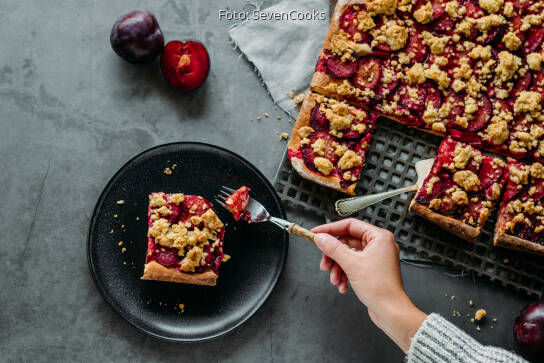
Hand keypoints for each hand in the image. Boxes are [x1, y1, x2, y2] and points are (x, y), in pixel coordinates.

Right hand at [312, 218, 426, 351]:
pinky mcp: (372, 270)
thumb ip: (333, 248)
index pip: (350, 225)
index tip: (317, 234)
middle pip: (347, 242)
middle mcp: (379, 245)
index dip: (331, 229)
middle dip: (334, 256)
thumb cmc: (381, 288)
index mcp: (379, 237)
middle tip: (325, 263)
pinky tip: (342, 285)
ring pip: (348, 255)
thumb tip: (321, 238)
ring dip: (338, 268)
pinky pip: (353, 266)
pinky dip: (345, 274)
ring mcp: (376, 258)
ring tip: (335, 279)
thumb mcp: (351, 264)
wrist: (390, 311)